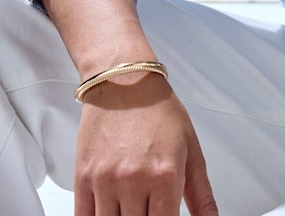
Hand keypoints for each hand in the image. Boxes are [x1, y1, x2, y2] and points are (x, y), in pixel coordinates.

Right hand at [74, 71, 217, 215]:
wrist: (124, 82)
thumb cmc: (158, 111)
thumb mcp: (191, 150)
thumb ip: (202, 195)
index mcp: (165, 175)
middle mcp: (133, 181)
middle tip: (148, 210)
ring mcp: (105, 181)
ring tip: (132, 208)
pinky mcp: (82, 179)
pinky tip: (109, 212)